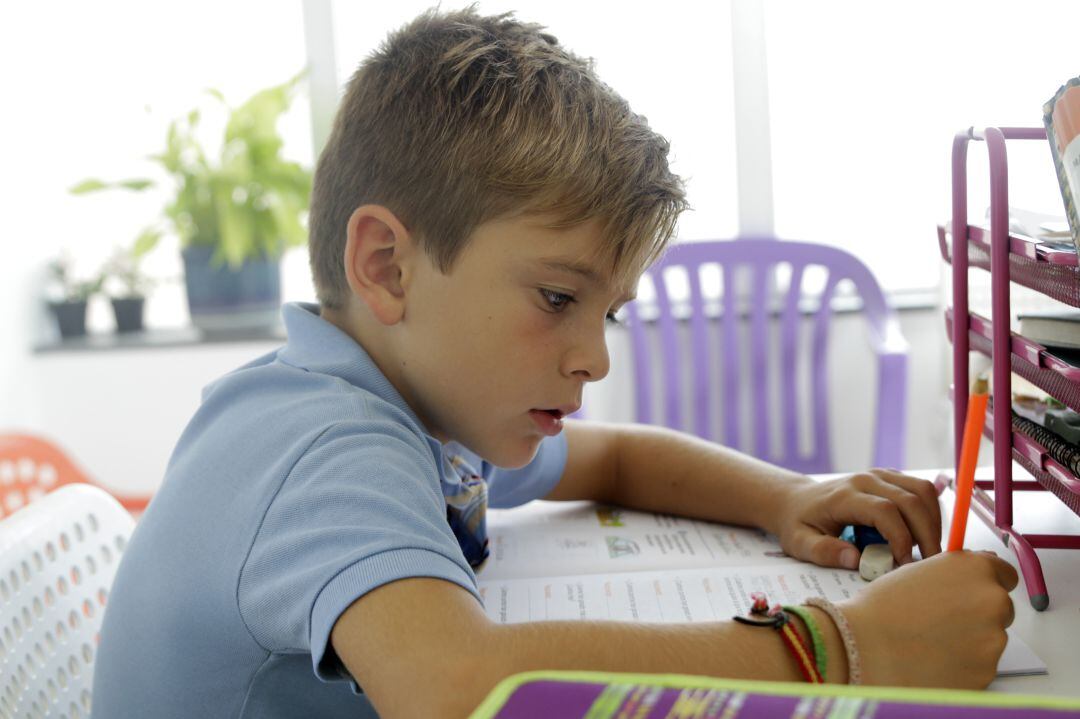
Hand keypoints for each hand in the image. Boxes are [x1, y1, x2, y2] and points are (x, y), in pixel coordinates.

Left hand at [772, 469, 941, 569]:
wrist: (796, 500)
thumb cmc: (799, 524)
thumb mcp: (800, 543)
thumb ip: (824, 551)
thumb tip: (853, 559)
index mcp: (844, 496)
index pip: (884, 510)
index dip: (901, 537)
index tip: (904, 563)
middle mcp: (866, 480)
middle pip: (910, 500)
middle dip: (926, 534)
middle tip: (930, 564)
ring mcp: (880, 475)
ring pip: (922, 490)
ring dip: (933, 521)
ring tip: (929, 550)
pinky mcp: (889, 477)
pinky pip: (920, 488)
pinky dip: (930, 511)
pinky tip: (924, 534)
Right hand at [841, 550, 1018, 687]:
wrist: (865, 647)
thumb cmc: (882, 608)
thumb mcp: (918, 572)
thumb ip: (953, 573)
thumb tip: (970, 579)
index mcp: (975, 570)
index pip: (1005, 574)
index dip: (987, 583)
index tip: (973, 593)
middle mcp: (992, 601)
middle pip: (1000, 609)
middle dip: (978, 614)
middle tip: (942, 621)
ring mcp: (993, 640)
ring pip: (990, 640)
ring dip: (970, 641)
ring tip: (930, 643)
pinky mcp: (987, 672)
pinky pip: (980, 667)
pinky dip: (963, 666)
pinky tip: (933, 660)